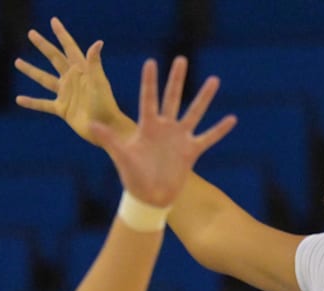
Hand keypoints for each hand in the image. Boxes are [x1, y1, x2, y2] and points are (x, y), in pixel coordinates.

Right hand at [14, 17, 128, 145]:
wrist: (106, 128)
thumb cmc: (105, 105)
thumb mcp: (98, 82)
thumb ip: (94, 63)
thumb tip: (98, 42)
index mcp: (82, 71)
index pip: (69, 48)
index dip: (62, 34)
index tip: (53, 21)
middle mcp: (73, 80)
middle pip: (54, 58)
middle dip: (43, 45)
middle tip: (31, 33)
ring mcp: (66, 94)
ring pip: (45, 79)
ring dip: (31, 71)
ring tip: (17, 62)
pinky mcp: (63, 109)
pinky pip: (43, 104)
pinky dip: (31, 102)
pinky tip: (19, 99)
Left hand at [91, 56, 235, 207]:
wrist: (149, 197)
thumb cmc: (132, 177)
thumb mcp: (121, 156)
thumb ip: (110, 139)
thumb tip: (91, 125)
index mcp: (147, 126)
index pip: (148, 98)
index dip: (150, 81)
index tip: (151, 62)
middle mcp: (165, 128)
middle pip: (172, 98)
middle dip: (177, 79)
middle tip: (181, 59)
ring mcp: (179, 138)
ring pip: (194, 113)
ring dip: (204, 97)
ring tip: (214, 80)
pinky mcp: (191, 152)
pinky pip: (208, 138)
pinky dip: (220, 130)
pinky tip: (232, 119)